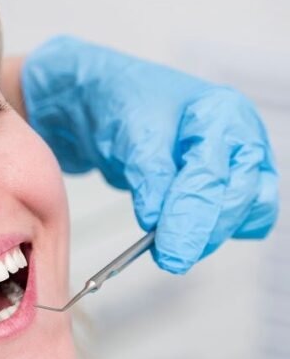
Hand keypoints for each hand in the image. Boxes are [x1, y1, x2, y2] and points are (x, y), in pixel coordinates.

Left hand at [22, 36, 277, 273]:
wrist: (110, 102)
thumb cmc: (123, 104)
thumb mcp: (131, 134)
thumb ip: (148, 176)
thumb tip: (156, 220)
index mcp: (222, 114)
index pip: (211, 176)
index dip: (190, 218)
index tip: (170, 251)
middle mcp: (241, 137)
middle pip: (240, 198)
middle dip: (204, 231)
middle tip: (169, 256)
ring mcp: (240, 162)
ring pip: (247, 213)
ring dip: (213, 234)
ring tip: (171, 243)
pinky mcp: (231, 184)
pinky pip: (240, 219)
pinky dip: (216, 231)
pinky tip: (185, 233)